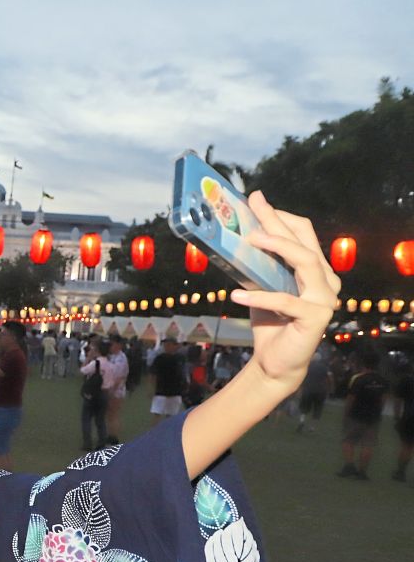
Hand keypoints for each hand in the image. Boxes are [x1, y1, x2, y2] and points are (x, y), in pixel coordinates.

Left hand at [230, 191, 339, 391]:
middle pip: (303, 242)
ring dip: (278, 247)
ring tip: (250, 240)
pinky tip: (236, 294)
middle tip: (253, 206)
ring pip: (305, 262)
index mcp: (315, 268)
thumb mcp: (260, 285)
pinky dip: (259, 296)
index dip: (280, 215)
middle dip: (277, 221)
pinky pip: (286, 301)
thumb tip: (235, 235)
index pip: (302, 232)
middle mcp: (326, 279)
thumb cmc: (269, 321)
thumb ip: (258, 263)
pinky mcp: (316, 317)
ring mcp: (325, 298)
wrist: (275, 361)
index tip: (256, 200)